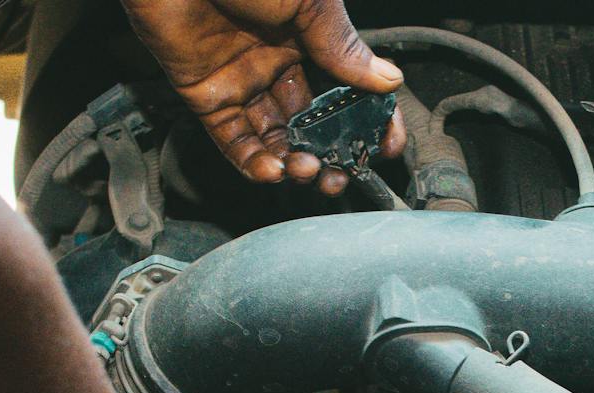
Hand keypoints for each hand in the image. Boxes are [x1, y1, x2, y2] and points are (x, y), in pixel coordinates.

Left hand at [120, 0, 405, 194]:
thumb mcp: (310, 2)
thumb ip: (343, 47)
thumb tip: (388, 80)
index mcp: (308, 36)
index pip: (346, 90)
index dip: (367, 121)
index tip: (382, 147)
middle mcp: (275, 61)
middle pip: (309, 122)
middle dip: (328, 153)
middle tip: (338, 174)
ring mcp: (240, 80)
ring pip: (273, 137)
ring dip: (293, 162)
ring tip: (306, 170)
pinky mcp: (205, 95)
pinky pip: (231, 139)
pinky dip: (252, 162)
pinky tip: (273, 170)